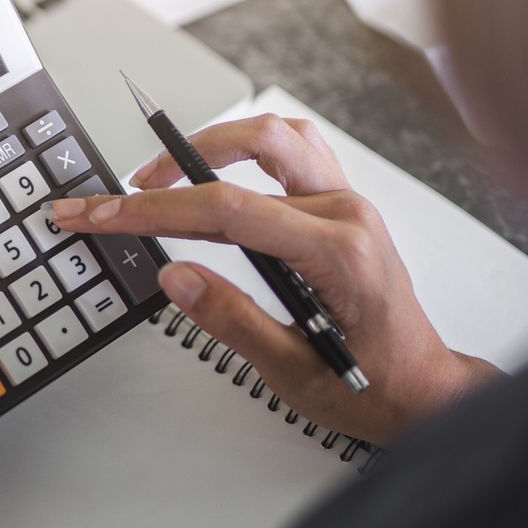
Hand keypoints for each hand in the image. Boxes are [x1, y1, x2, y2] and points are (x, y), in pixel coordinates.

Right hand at [50, 114, 499, 442]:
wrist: (420, 390)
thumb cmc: (371, 385)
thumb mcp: (292, 370)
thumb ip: (231, 319)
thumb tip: (175, 276)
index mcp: (338, 252)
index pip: (230, 209)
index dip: (157, 208)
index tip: (107, 213)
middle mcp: (348, 215)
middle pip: (256, 148)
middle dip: (180, 160)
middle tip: (128, 190)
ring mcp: (348, 205)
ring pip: (280, 137)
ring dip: (217, 142)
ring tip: (166, 171)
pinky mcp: (342, 209)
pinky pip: (296, 153)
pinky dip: (248, 152)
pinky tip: (216, 171)